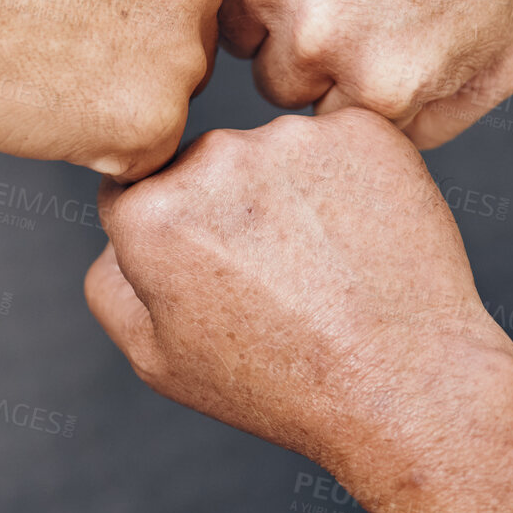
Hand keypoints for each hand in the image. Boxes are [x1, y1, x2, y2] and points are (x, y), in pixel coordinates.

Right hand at [0, 0, 222, 180]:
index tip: (79, 8)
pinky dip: (101, 152)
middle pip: (191, 53)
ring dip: (121, 107)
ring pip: (170, 107)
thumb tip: (171, 16)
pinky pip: (144, 159)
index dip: (130, 15)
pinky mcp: (156, 122)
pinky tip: (55, 110)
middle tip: (61, 45)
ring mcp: (184, 57)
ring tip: (53, 72)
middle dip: (139, 63)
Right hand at [84, 109, 512, 486]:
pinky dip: (349, 178)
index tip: (216, 272)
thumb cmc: (280, 383)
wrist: (404, 383)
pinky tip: (364, 237)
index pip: (139, 191)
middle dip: (231, 208)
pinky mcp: (360, 130)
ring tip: (328, 265)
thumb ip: (109, 282)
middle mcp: (212, 158)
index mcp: (149, 213)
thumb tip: (117, 228)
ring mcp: (291, 138)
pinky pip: (339, 142)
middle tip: (279, 278)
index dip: (178, 236)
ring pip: (274, 151)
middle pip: (206, 165)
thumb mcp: (156, 361)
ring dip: (292, 191)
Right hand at [195, 0, 512, 147]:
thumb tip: (381, 160)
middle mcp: (318, 39)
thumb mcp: (501, 53)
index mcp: (381, 86)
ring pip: (233, 30)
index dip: (348, 81)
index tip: (373, 34)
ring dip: (266, 2)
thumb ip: (440, 126)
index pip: (329, 125)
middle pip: (277, 83)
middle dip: (307, 47)